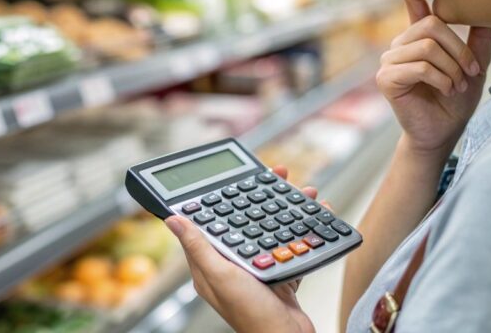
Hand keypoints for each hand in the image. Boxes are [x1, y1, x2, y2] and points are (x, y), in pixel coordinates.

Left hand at [165, 166, 328, 332]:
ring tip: (306, 192)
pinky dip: (304, 230)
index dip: (226, 197)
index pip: (215, 222)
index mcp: (212, 266)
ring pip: (272, 230)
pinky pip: (291, 246)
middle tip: (281, 174)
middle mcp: (234, 267)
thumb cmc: (252, 317)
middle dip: (266, 196)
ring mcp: (258, 271)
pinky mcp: (281, 277)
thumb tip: (173, 220)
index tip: (241, 177)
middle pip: (247, 221)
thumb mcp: (222, 277)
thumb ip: (200, 247)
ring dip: (289, 209)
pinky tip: (318, 216)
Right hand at [376, 0, 490, 155]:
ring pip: (427, 46)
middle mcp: (400, 45)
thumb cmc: (455, 102)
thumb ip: (478, 40)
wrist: (441, 134)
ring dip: (451, 68)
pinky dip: (441, 79)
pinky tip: (447, 91)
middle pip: (431, 25)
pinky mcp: (386, 78)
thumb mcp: (474, 66)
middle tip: (471, 73)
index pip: (414, 2)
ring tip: (458, 85)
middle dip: (458, 49)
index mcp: (418, 38)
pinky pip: (419, 66)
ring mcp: (389, 61)